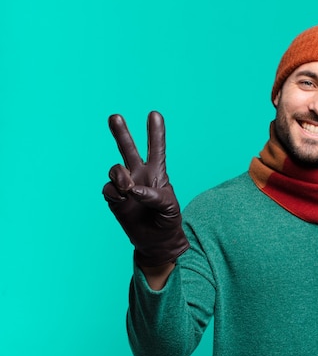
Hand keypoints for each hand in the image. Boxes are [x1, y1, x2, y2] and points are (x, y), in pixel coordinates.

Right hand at [102, 111, 188, 266]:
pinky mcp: (114, 198)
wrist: (156, 241)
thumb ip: (155, 196)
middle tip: (115, 117)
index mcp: (157, 173)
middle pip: (129, 149)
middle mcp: (139, 175)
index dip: (156, 132)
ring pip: (115, 167)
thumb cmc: (168, 221)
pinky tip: (124, 198)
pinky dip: (116, 191)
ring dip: (121, 175)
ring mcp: (125, 186)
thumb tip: (133, 189)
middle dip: (121, 133)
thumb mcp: (171, 208)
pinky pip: (109, 188)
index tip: (155, 114)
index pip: (156, 149)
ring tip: (129, 188)